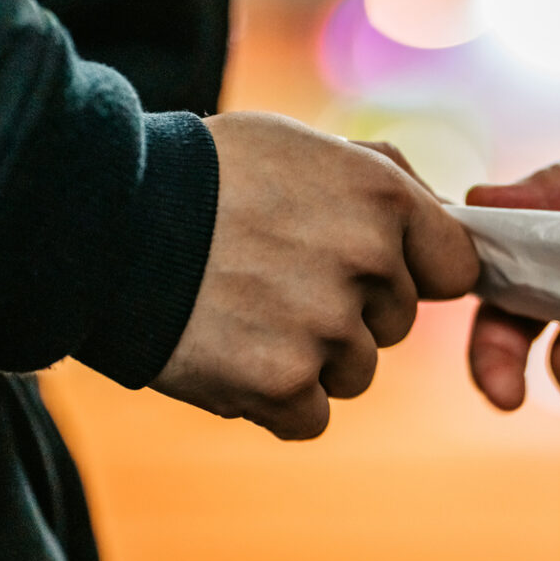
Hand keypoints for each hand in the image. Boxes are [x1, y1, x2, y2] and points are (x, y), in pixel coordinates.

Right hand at [151, 112, 478, 438]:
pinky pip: (311, 415)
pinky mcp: (281, 384)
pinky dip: (275, 398)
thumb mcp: (304, 145)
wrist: (103, 219)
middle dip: (350, 309)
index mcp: (382, 199)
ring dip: (311, 355)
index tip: (378, 270)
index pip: (455, 266)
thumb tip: (446, 217)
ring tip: (246, 310)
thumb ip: (384, 178)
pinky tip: (233, 353)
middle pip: (394, 323)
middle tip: (278, 277)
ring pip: (354, 371)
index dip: (418, 271)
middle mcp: (367, 262)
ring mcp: (326, 328)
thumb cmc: (207, 174)